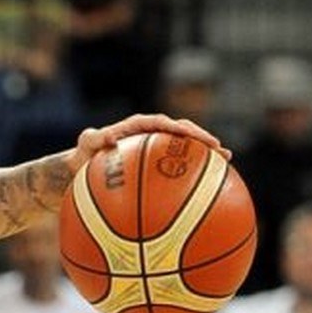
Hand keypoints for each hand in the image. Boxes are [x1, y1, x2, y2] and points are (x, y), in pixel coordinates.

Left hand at [65, 114, 228, 174]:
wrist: (84, 167)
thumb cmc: (84, 154)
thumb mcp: (86, 143)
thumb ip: (93, 138)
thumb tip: (106, 136)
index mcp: (137, 126)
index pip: (162, 123)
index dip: (179, 127)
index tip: (193, 134)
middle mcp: (151, 134)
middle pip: (182, 132)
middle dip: (202, 138)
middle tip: (220, 149)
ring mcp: (157, 149)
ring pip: (185, 148)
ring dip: (206, 154)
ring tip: (227, 162)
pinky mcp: (158, 164)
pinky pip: (178, 168)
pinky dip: (194, 173)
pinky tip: (210, 189)